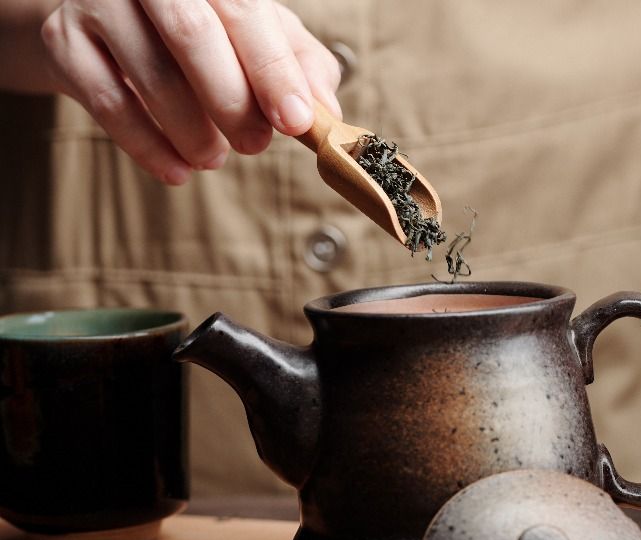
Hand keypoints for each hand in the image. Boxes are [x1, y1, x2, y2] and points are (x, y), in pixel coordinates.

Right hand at [40, 0, 341, 184]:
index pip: (245, 11)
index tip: (296, 121)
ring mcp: (99, 2)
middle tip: (254, 145)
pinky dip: (148, 146)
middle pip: (193, 36)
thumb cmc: (202, 27)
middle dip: (233, 102)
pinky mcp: (64, 41)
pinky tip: (178, 170)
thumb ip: (300, 63)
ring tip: (215, 158)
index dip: (274, 70)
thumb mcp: (260, 34)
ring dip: (192, 131)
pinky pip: (109, 103)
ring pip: (151, 73)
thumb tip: (325, 109)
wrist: (107, 18)